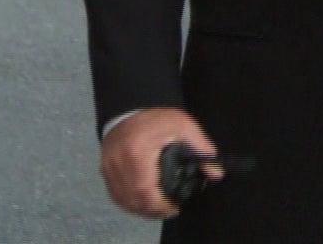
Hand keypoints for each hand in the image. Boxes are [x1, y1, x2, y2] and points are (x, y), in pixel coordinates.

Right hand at [99, 108, 222, 219]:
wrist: (130, 110)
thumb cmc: (154, 119)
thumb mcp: (183, 126)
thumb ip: (201, 148)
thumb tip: (216, 172)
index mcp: (138, 151)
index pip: (145, 188)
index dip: (160, 205)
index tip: (174, 208)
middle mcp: (120, 162)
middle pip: (134, 199)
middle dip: (153, 210)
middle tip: (169, 211)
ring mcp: (110, 168)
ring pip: (123, 200)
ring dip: (142, 209)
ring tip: (159, 209)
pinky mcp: (106, 171)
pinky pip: (116, 195)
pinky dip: (130, 203)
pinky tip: (143, 203)